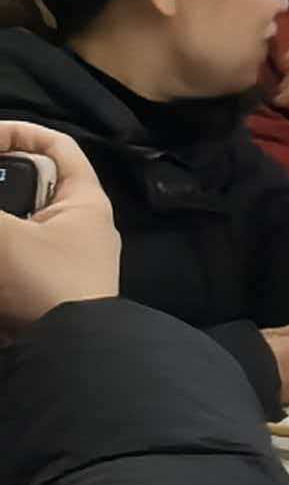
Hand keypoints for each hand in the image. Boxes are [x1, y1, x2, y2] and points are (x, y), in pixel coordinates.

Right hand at [0, 127, 123, 328]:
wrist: (68, 352)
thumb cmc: (46, 282)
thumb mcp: (5, 238)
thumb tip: (0, 221)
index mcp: (83, 201)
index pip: (58, 147)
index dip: (21, 133)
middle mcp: (76, 223)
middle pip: (30, 183)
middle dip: (0, 180)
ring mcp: (59, 255)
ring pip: (17, 221)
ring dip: (2, 216)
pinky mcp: (40, 283)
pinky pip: (14, 253)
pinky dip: (3, 244)